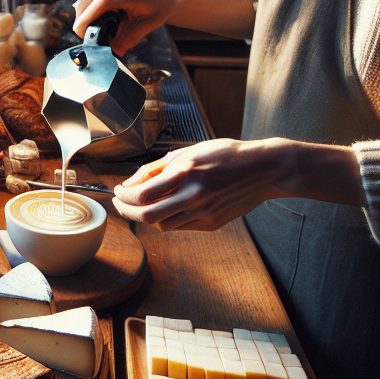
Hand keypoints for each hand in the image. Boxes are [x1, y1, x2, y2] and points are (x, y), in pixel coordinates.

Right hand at [73, 0, 179, 55]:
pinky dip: (88, 16)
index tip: (81, 33)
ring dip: (86, 20)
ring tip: (101, 31)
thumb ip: (130, 37)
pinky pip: (85, 5)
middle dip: (84, 23)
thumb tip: (114, 51)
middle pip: (86, 3)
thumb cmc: (156, 9)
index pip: (102, 2)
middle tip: (93, 42)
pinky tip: (99, 23)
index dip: (89, 17)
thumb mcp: (148, 25)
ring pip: (82, 5)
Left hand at [112, 139, 286, 230]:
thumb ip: (156, 168)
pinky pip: (181, 226)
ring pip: (163, 225)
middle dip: (127, 211)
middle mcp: (194, 196)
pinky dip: (168, 219)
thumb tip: (130, 183)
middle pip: (148, 215)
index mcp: (186, 173)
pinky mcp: (213, 224)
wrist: (261, 169)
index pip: (142, 194)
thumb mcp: (187, 152)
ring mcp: (205, 213)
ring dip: (147, 216)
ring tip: (142, 203)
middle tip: (120, 203)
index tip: (117, 191)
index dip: (123, 196)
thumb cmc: (224, 155)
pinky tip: (167, 207)